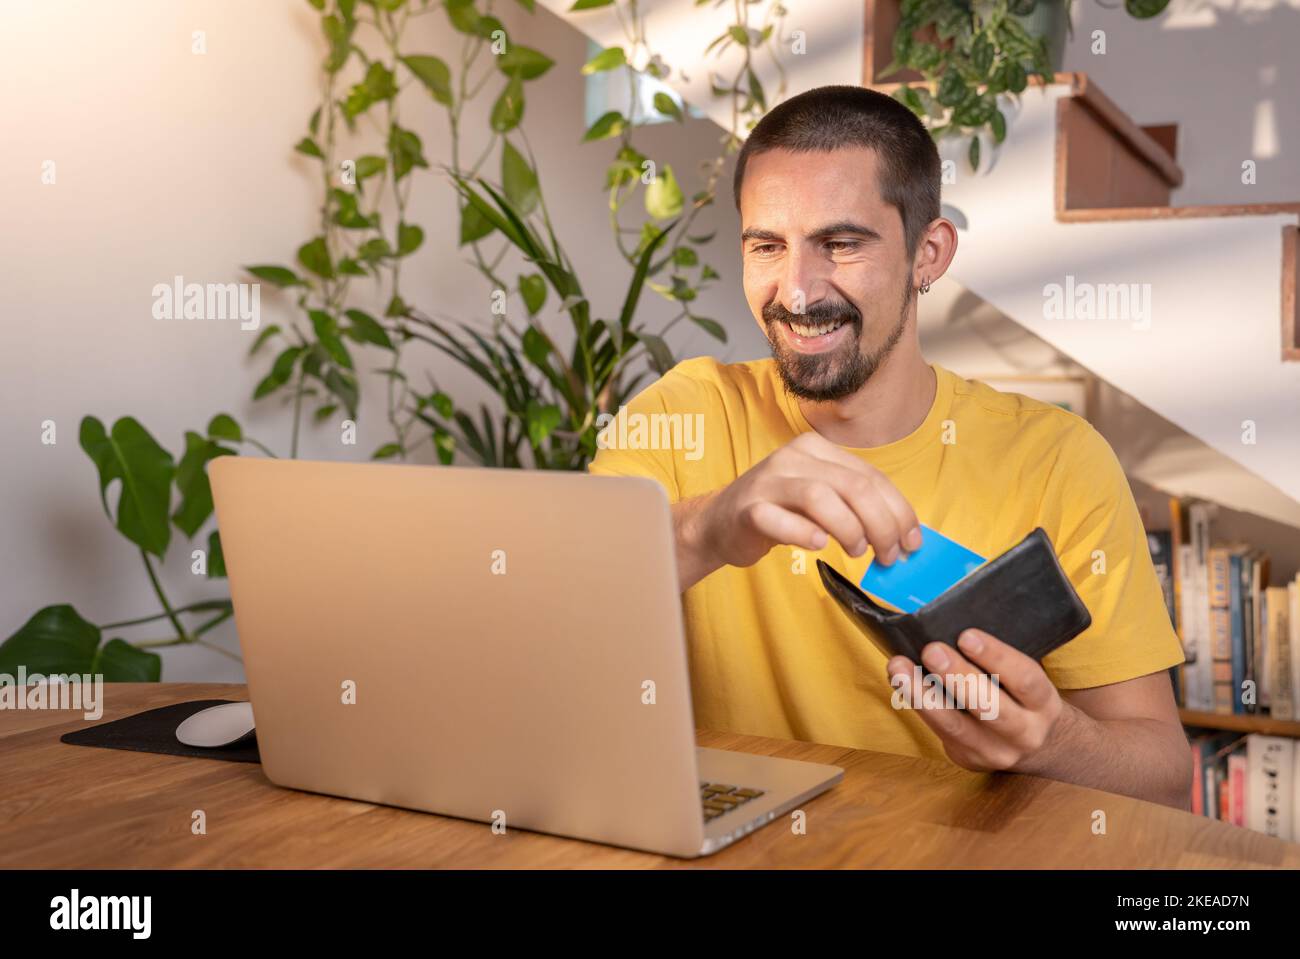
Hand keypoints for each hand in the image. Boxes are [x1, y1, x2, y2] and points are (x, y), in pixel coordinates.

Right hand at [693, 431, 922, 572]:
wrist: (718, 523)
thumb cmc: (778, 512)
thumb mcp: (819, 497)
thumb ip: (854, 505)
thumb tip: (902, 534)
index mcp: (816, 449)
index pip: (870, 476)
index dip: (899, 511)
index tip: (912, 541)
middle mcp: (792, 458)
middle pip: (853, 486)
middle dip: (882, 525)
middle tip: (889, 555)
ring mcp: (768, 482)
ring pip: (821, 497)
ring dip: (850, 529)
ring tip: (856, 551)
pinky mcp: (748, 509)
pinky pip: (780, 520)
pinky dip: (805, 534)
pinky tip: (818, 546)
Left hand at [886, 628, 1067, 772]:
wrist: (1038, 747)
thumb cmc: (1023, 698)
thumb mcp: (1027, 680)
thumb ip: (1001, 661)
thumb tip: (952, 624)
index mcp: (1043, 704)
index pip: (1025, 680)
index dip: (997, 657)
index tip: (966, 635)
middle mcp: (1024, 732)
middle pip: (990, 707)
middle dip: (957, 677)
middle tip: (931, 650)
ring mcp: (995, 751)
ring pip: (955, 726)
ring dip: (922, 695)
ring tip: (898, 667)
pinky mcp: (967, 759)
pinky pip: (938, 731)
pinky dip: (915, 704)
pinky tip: (898, 682)